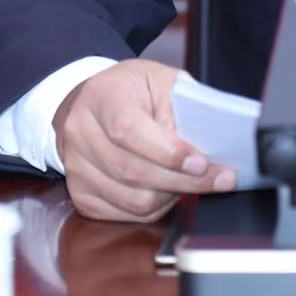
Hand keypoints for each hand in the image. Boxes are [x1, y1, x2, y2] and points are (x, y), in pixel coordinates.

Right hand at [51, 59, 235, 220]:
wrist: (89, 103)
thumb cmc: (131, 91)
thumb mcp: (160, 80)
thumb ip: (183, 106)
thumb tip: (209, 143)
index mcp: (101, 96)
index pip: (129, 131)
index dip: (168, 152)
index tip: (201, 163)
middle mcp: (80, 133)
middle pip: (133, 171)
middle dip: (184, 181)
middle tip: (220, 179)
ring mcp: (75, 167)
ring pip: (132, 200)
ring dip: (172, 196)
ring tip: (193, 182)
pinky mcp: (80, 194)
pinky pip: (125, 214)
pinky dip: (155, 207)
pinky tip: (169, 191)